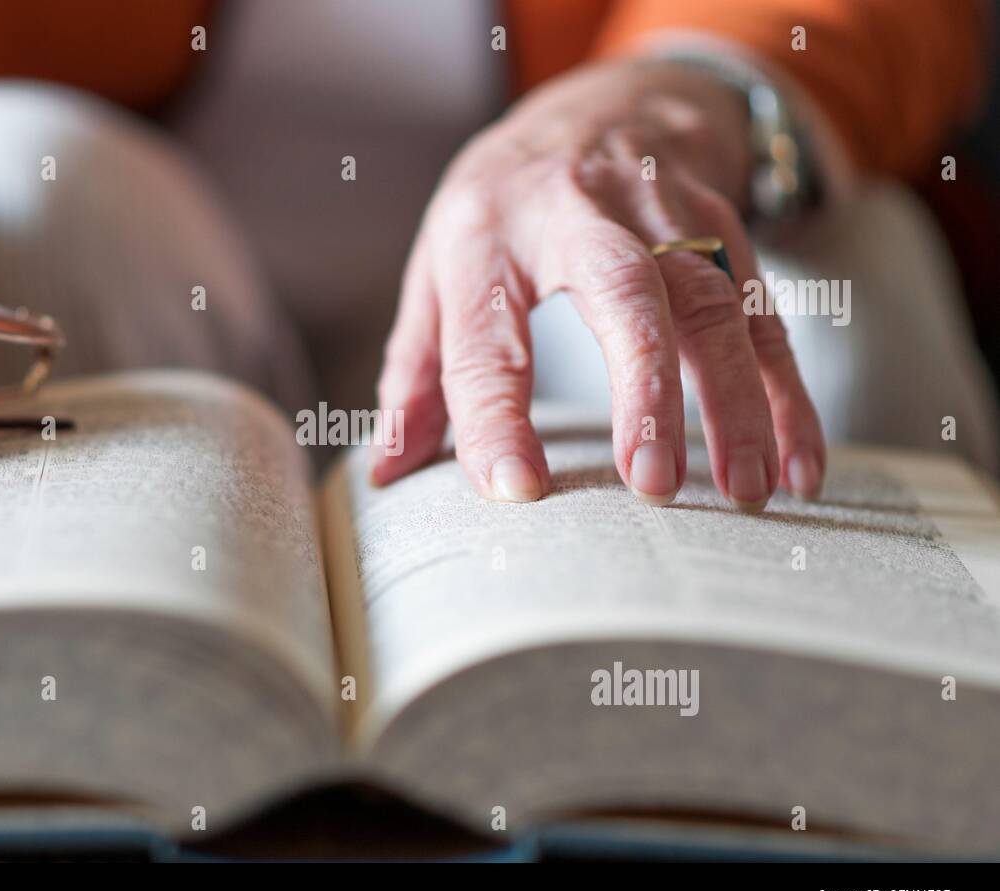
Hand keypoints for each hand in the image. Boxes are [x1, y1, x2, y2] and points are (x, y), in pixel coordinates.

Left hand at [373, 59, 824, 509]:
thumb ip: (416, 374)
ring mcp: (664, 215)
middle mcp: (579, 213)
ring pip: (715, 302)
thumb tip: (386, 470)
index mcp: (486, 232)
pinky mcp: (726, 228)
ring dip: (738, 401)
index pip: (487, 335)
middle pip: (623, 292)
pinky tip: (799, 465)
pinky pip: (767, 314)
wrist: (600, 105)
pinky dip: (788, 393)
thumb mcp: (438, 270)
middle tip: (651, 483)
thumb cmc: (502, 208)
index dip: (496, 415)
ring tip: (744, 492)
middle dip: (644, 387)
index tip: (516, 489)